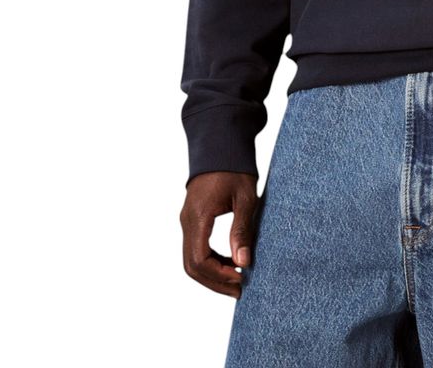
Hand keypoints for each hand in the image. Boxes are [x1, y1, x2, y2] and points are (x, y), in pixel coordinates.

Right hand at [180, 171, 259, 296]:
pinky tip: (231, 261)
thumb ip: (242, 230)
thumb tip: (244, 262)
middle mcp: (187, 221)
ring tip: (238, 278)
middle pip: (192, 265)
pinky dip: (211, 260)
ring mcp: (187, 220)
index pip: (199, 260)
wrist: (220, 143)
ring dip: (212, 273)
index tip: (242, 278)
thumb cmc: (235, 167)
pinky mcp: (192, 219)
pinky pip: (195, 248)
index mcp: (198, 217)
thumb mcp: (245, 197)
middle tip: (240, 289)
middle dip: (215, 281)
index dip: (219, 275)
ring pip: (191, 259)